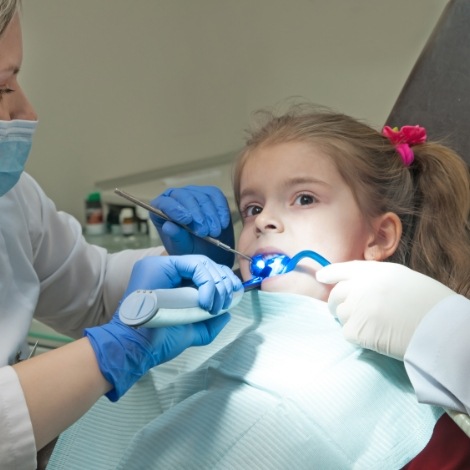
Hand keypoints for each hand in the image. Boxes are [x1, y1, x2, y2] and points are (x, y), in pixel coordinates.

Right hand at [85, 255, 241, 400]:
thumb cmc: (160, 341)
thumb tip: (227, 314)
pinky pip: (193, 265)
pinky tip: (204, 302)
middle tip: (226, 302)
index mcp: (174, 282)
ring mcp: (162, 265)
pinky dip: (206, 283)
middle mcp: (167, 270)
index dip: (223, 281)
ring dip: (217, 284)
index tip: (233, 296)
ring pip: (202, 263)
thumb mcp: (192, 331)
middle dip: (223, 282)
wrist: (139, 349)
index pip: (204, 271)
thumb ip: (210, 323)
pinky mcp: (159, 265)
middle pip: (205, 264)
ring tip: (214, 306)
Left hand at [150, 185, 234, 266]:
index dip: (175, 210)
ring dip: (210, 215)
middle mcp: (175, 197)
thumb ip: (176, 237)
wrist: (208, 250)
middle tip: (204, 232)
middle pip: (185, 196)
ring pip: (202, 197)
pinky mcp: (210, 193)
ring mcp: (193, 193)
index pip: (164, 203)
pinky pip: (216, 195)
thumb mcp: (181, 248)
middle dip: (197, 214)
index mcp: (161, 209)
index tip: (187, 221)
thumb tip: (168, 226)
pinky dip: (221, 209)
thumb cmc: (189, 249)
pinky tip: (223, 223)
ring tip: (215, 232)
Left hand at [316, 261, 454, 358]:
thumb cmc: (428, 304)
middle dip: (335, 302)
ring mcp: (357, 308)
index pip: (344, 269)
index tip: (320, 276)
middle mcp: (361, 286)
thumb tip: (357, 288)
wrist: (440, 328)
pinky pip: (347, 332)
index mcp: (375, 271)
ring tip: (373, 325)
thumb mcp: (402, 279)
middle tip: (339, 311)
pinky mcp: (356, 330)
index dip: (331, 273)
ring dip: (350, 320)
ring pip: (340, 314)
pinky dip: (357, 336)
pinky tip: (375, 337)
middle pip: (336, 294)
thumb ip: (377, 280)